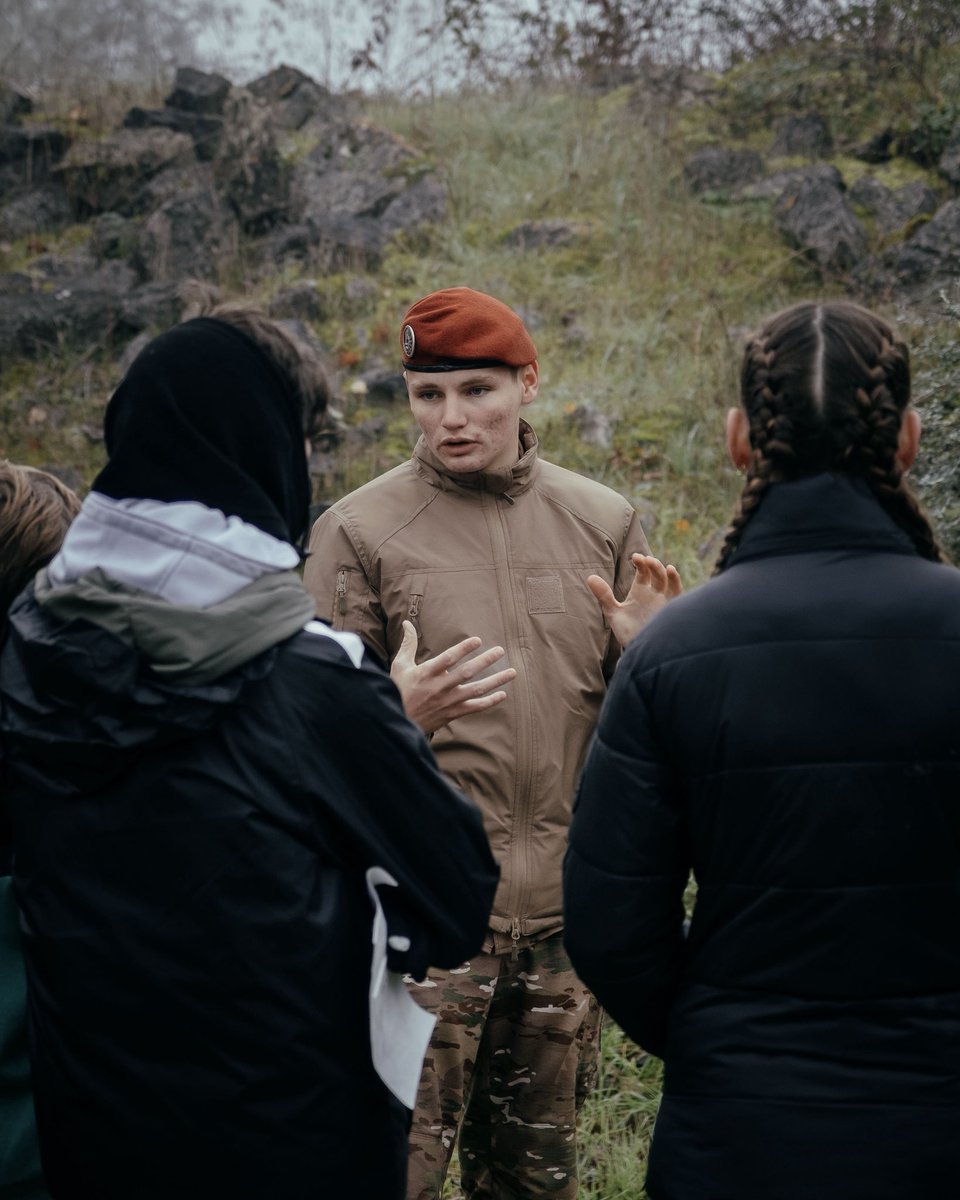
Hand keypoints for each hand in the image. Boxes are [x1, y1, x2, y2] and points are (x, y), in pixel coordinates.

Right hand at [390, 620, 516, 734]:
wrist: (398, 721)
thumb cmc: (398, 690)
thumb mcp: (400, 665)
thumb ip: (408, 644)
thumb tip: (407, 623)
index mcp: (426, 673)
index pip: (448, 659)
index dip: (463, 649)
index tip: (477, 640)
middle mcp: (439, 687)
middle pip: (467, 672)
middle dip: (485, 661)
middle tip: (500, 650)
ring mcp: (448, 701)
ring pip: (476, 690)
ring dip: (496, 681)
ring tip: (512, 672)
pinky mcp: (452, 713)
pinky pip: (475, 708)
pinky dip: (489, 702)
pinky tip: (503, 695)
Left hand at [587, 553, 682, 648]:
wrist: (640, 651)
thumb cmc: (628, 632)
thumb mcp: (614, 612)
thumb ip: (604, 595)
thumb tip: (590, 577)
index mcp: (640, 591)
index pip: (642, 571)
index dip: (640, 562)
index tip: (635, 557)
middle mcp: (653, 593)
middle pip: (655, 572)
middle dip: (651, 564)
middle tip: (644, 559)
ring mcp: (663, 599)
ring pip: (666, 579)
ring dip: (661, 569)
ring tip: (653, 562)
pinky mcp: (670, 608)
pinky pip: (676, 591)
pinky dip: (675, 580)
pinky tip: (671, 569)